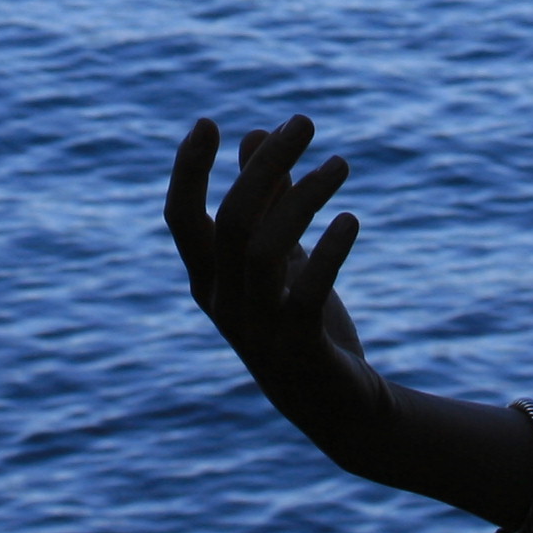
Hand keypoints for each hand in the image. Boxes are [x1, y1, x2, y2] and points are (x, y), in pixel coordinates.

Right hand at [164, 115, 393, 469]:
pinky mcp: (299, 349)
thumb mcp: (283, 261)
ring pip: (266, 248)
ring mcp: (258, 330)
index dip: (188, 171)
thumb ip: (267, 203)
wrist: (343, 410)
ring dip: (305, 196)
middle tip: (304, 121)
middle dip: (266, 164)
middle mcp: (225, 305)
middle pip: (232, 220)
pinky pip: (306, 292)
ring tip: (341, 165)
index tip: (208, 122)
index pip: (182, 219)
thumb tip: (257, 134)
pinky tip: (350, 221)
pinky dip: (328, 250)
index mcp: (209, 281)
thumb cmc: (305, 327)